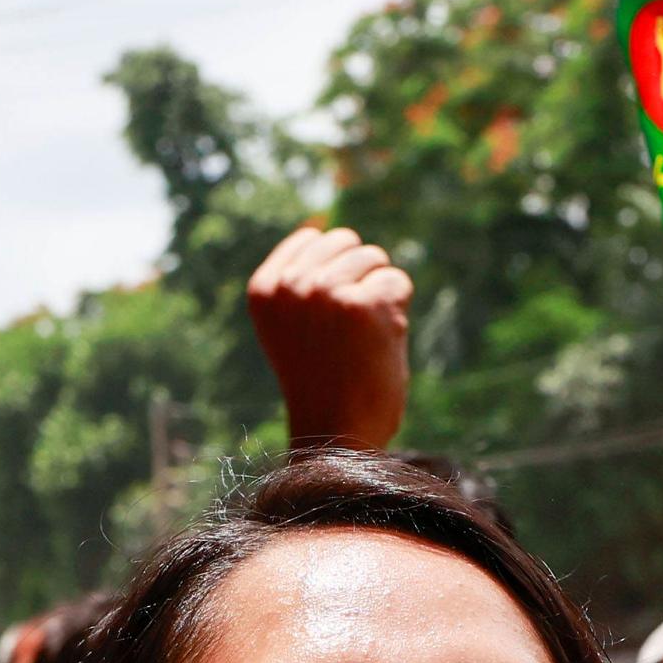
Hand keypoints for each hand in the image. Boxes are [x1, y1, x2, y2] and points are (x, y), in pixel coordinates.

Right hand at [248, 223, 414, 450]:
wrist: (336, 434)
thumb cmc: (322, 382)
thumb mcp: (294, 324)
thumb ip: (301, 278)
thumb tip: (322, 228)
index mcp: (264, 288)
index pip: (314, 238)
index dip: (334, 274)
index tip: (326, 321)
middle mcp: (290, 285)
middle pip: (348, 243)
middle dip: (358, 280)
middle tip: (346, 333)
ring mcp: (326, 291)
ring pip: (375, 260)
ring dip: (379, 298)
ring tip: (360, 341)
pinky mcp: (364, 304)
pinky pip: (398, 282)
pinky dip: (398, 314)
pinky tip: (377, 346)